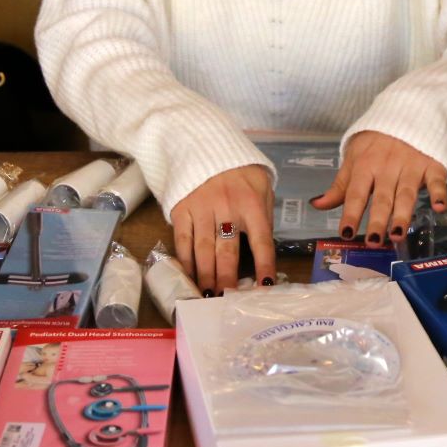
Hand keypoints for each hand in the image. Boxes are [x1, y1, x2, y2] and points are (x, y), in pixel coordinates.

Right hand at [170, 164, 275, 294]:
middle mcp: (227, 208)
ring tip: (208, 295)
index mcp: (251, 203)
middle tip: (227, 301)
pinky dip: (186, 260)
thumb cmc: (239, 170)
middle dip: (228, 279)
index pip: (262, 241)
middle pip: (227, 251)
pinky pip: (182, 239)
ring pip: (204, 249)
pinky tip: (189, 275)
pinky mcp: (181, 208)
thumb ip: (264, 213)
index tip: (264, 288)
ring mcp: (201, 209)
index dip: (264, 266)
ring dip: (206, 275)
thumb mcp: (262, 185)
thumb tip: (264, 248)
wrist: (204, 144)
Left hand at [312, 131, 446, 245]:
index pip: (356, 193)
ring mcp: (411, 166)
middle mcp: (387, 167)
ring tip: (397, 235)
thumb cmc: (376, 142)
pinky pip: (436, 180)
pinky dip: (439, 193)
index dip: (350, 213)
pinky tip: (439, 208)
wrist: (408, 112)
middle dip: (377, 220)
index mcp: (365, 166)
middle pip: (382, 197)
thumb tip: (317, 205)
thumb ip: (340, 186)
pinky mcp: (432, 165)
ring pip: (406, 193)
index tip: (345, 233)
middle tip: (373, 241)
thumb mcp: (354, 158)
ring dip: (402, 214)